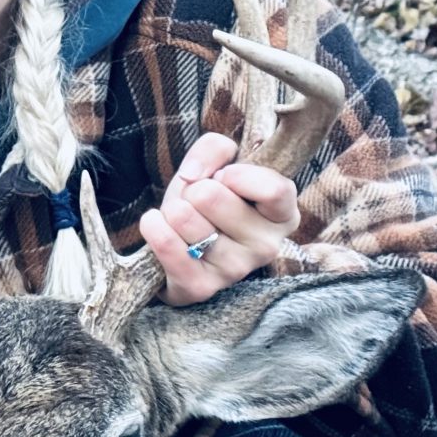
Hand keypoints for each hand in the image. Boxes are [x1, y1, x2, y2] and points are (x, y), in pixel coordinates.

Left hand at [139, 133, 300, 306]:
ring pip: (185, 218)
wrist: (181, 245)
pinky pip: (168, 248)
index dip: (239, 175)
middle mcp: (266, 247)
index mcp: (282, 215)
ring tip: (179, 217)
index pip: (274, 190)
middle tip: (196, 200)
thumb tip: (194, 176)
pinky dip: (154, 228)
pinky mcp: (202, 288)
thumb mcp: (218, 164)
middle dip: (193, 189)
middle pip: (213, 197)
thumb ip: (215, 148)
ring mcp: (235, 270)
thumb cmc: (208, 200)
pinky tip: (155, 225)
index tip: (222, 176)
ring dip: (172, 209)